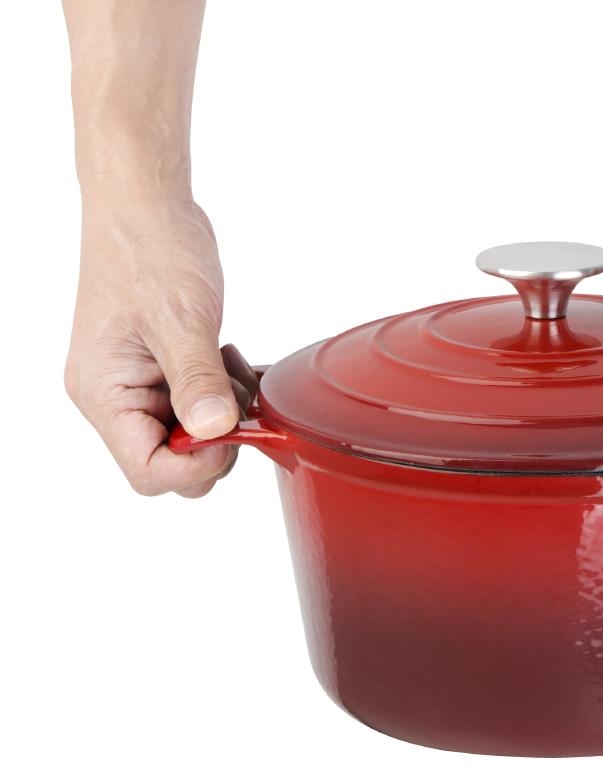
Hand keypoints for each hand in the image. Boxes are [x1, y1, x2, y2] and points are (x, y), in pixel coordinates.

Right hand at [64, 195, 255, 496]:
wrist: (145, 206)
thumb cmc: (148, 249)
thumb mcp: (179, 318)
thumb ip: (197, 380)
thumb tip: (214, 431)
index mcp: (104, 395)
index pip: (149, 472)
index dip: (198, 465)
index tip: (230, 431)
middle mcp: (117, 399)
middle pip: (174, 464)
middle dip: (217, 439)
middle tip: (234, 392)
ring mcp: (141, 388)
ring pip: (194, 439)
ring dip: (226, 413)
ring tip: (228, 364)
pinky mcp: (165, 374)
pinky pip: (202, 409)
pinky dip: (227, 395)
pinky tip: (232, 362)